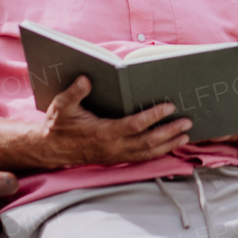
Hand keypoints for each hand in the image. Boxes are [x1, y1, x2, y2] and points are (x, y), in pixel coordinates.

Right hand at [0, 76, 192, 171]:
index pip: (135, 125)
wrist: (50, 149)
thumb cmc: (58, 125)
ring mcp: (116, 155)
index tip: (169, 106)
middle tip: (187, 121)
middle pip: (148, 142)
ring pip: (148, 153)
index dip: (154, 116)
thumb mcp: (62, 106)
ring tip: (186, 135)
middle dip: (170, 132)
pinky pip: (141, 158)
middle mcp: (113, 147)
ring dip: (168, 144)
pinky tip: (169, 145)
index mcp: (103, 132)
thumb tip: (86, 78)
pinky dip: (158, 152)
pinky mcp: (116, 159)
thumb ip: (74, 92)